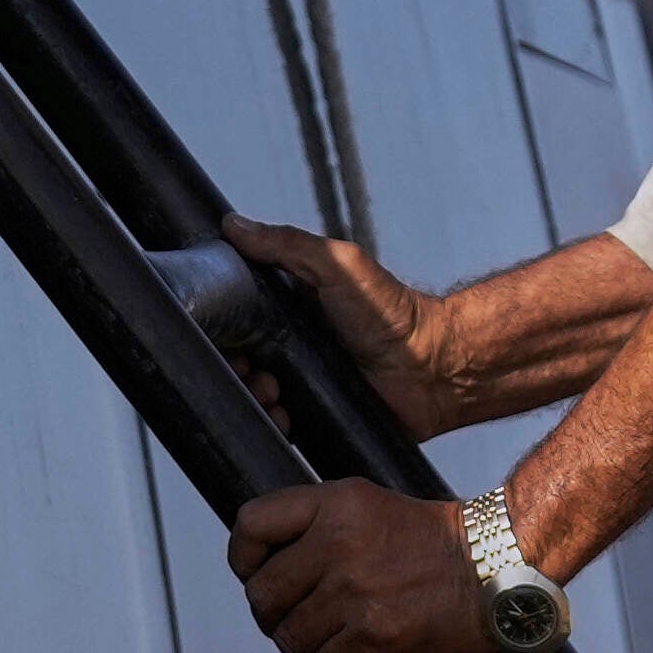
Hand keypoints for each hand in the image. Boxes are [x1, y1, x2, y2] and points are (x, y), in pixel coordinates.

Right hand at [223, 222, 465, 428]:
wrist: (432, 371)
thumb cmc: (391, 316)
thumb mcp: (337, 266)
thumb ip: (286, 244)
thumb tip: (233, 224)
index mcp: (287, 308)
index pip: (235, 318)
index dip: (221, 330)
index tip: (220, 338)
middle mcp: (289, 345)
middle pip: (237, 359)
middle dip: (234, 368)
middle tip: (250, 370)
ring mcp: (301, 382)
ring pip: (253, 395)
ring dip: (251, 397)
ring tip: (272, 393)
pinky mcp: (314, 416)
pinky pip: (278, 427)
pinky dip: (271, 425)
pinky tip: (281, 416)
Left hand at [230, 476, 499, 652]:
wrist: (495, 568)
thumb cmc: (430, 540)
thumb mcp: (365, 503)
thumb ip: (313, 523)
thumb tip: (261, 563)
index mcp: (333, 504)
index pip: (250, 525)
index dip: (243, 557)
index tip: (254, 572)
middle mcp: (338, 545)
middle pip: (262, 594)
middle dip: (271, 613)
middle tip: (291, 617)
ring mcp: (355, 593)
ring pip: (288, 638)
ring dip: (299, 647)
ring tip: (320, 642)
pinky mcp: (375, 635)